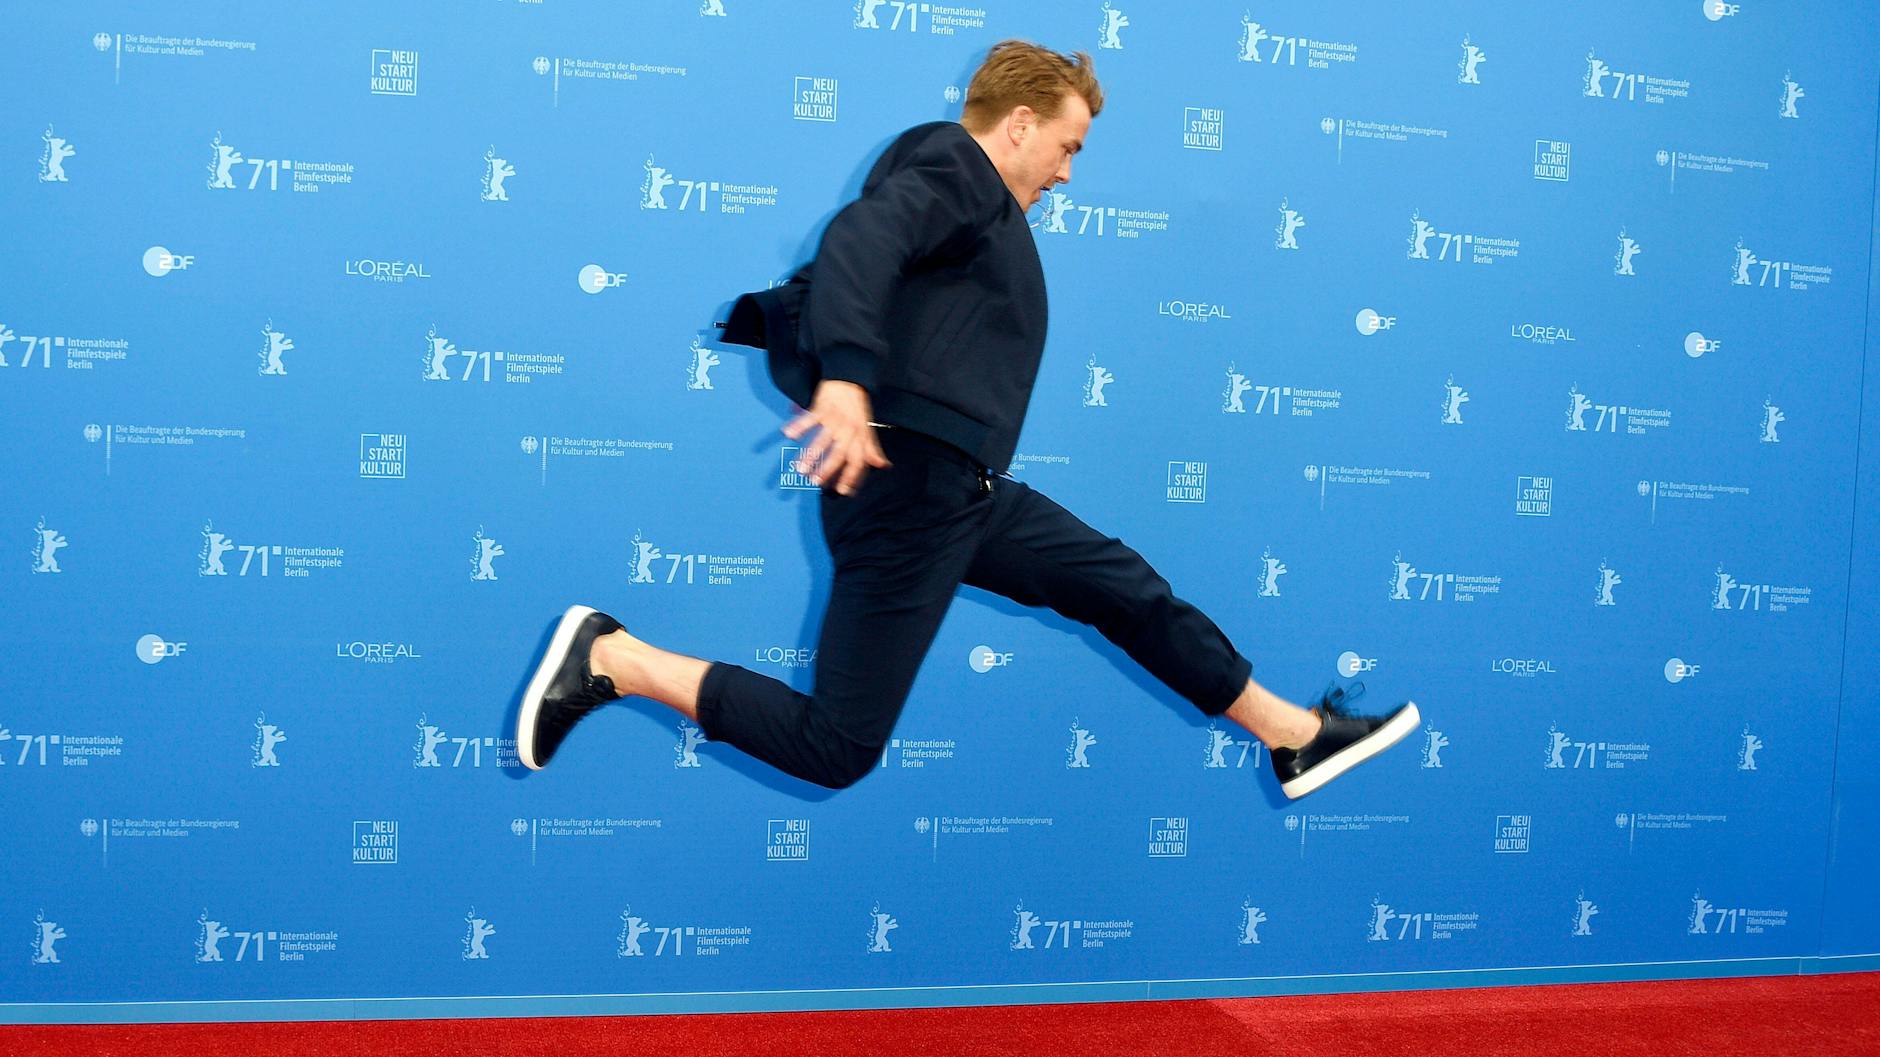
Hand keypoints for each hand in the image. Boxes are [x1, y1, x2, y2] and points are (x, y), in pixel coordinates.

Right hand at [783, 380, 890, 495]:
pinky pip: (810, 417)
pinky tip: (788, 435)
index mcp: (861, 437)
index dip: (852, 477)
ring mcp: (835, 419)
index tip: (843, 491)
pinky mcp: (822, 407)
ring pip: (823, 440)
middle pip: (840, 453)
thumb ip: (873, 449)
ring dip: (811, 455)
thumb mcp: (867, 429)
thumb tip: (884, 466)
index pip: (858, 461)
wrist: (849, 381)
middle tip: (816, 483)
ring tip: (800, 468)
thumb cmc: (856, 409)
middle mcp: (849, 430)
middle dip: (828, 470)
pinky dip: (799, 425)